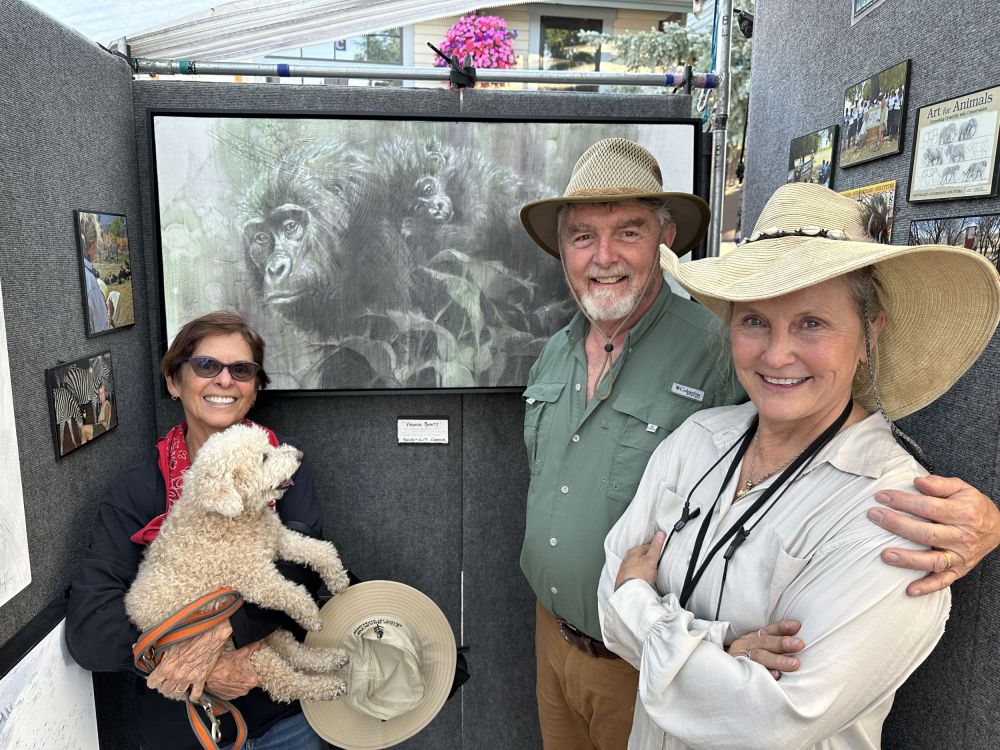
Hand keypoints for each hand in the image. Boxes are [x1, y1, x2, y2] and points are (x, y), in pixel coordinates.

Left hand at [146, 619, 231, 700]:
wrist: (210, 634)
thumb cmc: (190, 635)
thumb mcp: (170, 642)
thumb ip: (159, 653)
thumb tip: (150, 654)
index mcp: (166, 667)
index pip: (152, 683)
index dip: (153, 680)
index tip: (156, 677)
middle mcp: (175, 676)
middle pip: (164, 690)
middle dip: (164, 685)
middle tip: (167, 680)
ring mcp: (188, 679)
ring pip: (177, 693)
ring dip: (176, 690)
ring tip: (177, 685)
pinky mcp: (200, 679)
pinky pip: (195, 694)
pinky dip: (192, 695)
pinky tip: (191, 692)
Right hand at [205, 642, 261, 699]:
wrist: (209, 672)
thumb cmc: (224, 664)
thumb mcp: (242, 652)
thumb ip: (253, 647)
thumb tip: (258, 643)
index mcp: (252, 680)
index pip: (263, 680)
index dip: (260, 674)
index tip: (257, 669)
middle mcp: (245, 690)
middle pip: (252, 683)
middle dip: (249, 676)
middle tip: (244, 668)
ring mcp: (236, 694)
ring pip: (242, 687)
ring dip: (240, 681)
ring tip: (235, 672)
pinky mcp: (227, 696)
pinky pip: (233, 691)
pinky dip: (232, 686)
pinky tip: (229, 678)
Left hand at [615, 531, 666, 590]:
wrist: (630, 592)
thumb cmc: (640, 574)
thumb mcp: (651, 559)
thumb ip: (655, 547)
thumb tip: (660, 534)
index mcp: (633, 551)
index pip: (646, 546)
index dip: (655, 548)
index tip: (660, 550)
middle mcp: (627, 559)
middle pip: (639, 555)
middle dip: (647, 557)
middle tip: (656, 560)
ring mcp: (624, 569)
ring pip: (635, 564)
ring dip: (641, 566)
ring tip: (649, 570)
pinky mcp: (623, 579)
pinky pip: (632, 573)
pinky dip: (637, 574)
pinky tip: (641, 578)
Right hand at [727, 620, 804, 679]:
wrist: (719, 673)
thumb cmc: (745, 660)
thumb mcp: (754, 648)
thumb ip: (771, 644)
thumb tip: (798, 642)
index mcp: (751, 638)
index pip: (768, 631)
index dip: (781, 628)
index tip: (797, 626)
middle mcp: (745, 646)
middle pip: (764, 643)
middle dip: (782, 643)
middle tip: (799, 644)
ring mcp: (741, 659)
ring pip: (759, 657)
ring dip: (777, 660)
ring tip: (794, 664)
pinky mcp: (739, 673)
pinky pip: (753, 674)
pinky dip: (766, 674)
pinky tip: (777, 676)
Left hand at [868, 475, 999, 595]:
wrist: (998, 529)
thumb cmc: (973, 506)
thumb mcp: (961, 488)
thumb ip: (939, 484)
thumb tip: (917, 482)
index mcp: (963, 514)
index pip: (928, 508)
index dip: (903, 501)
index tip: (881, 496)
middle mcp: (962, 537)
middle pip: (927, 534)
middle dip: (897, 525)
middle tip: (874, 516)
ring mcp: (960, 556)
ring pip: (933, 561)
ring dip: (908, 559)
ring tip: (885, 555)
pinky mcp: (959, 571)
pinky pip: (943, 582)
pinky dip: (927, 587)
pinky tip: (909, 590)